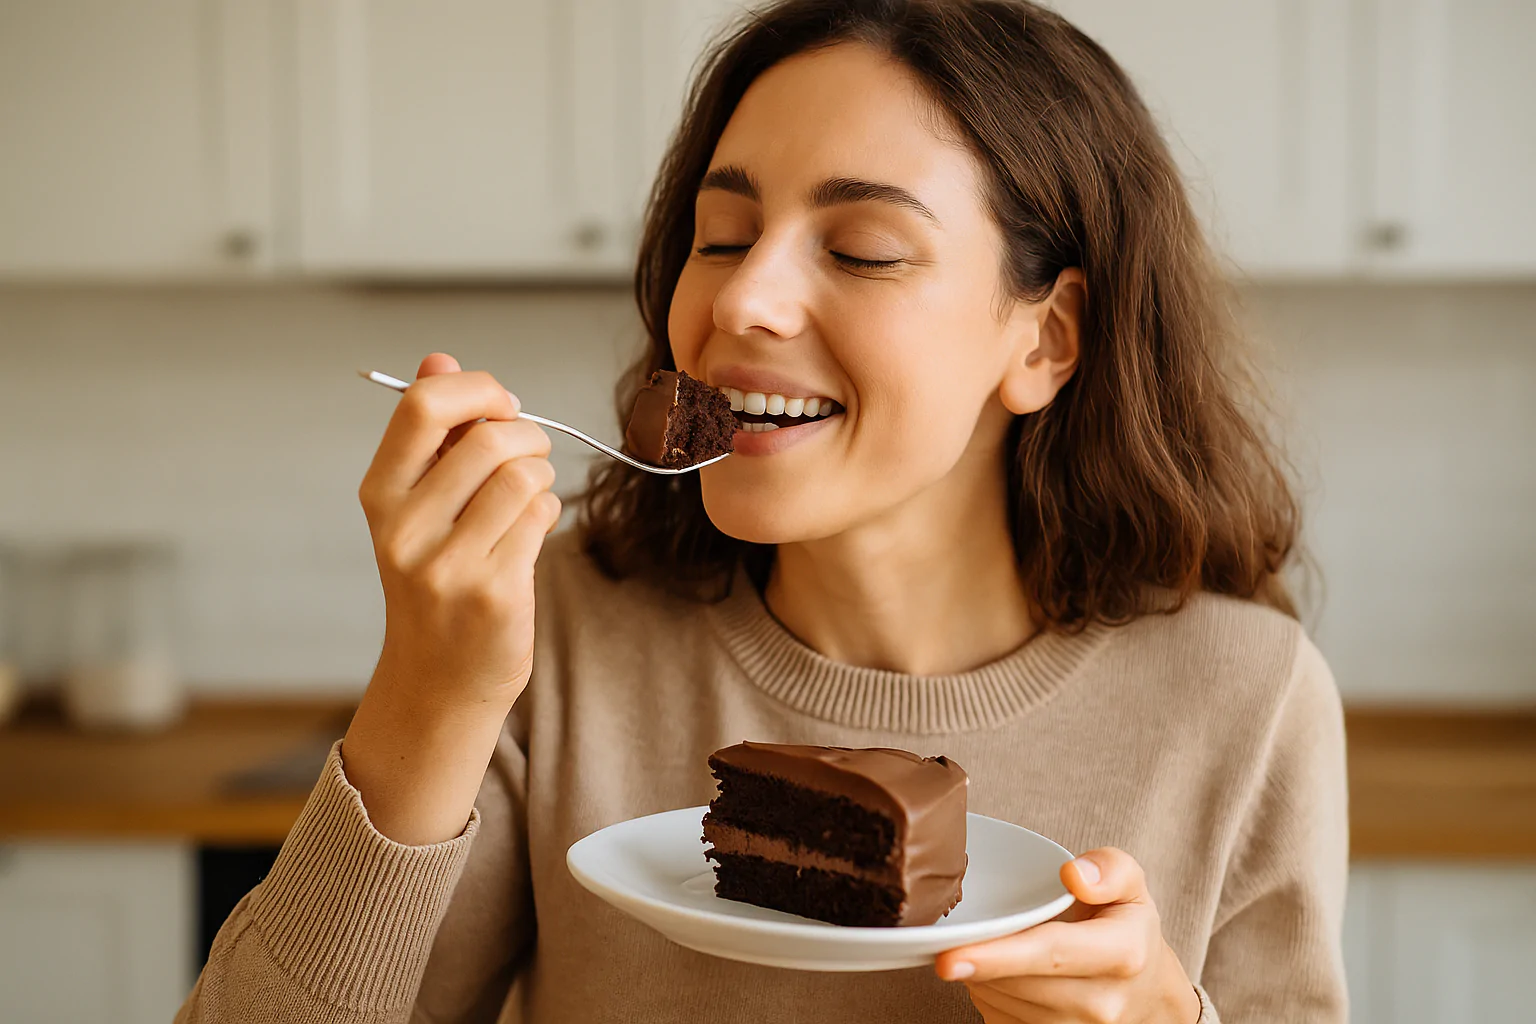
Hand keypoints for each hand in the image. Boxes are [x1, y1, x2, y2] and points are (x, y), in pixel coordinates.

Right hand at [359, 352, 558, 708]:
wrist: (439, 679)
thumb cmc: (436, 577)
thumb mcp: (417, 505)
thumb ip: (431, 434)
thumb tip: (439, 359)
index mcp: (380, 496)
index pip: (423, 407)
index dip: (477, 390)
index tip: (501, 405)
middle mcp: (405, 530)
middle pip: (488, 438)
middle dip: (526, 433)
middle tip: (531, 451)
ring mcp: (448, 565)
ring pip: (523, 475)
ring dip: (542, 473)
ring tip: (532, 492)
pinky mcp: (493, 593)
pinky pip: (541, 515)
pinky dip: (548, 510)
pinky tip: (532, 529)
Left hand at [934, 849, 1200, 1023]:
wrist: (1146, 990)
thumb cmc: (1126, 927)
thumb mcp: (1131, 885)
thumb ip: (1109, 869)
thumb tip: (1074, 875)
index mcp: (1122, 954)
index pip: (1049, 954)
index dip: (995, 957)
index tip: (947, 958)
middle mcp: (1103, 1002)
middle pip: (1017, 984)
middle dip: (979, 961)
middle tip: (961, 936)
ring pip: (1004, 1007)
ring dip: (982, 978)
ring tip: (992, 950)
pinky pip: (1002, 1023)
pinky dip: (990, 997)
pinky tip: (998, 976)